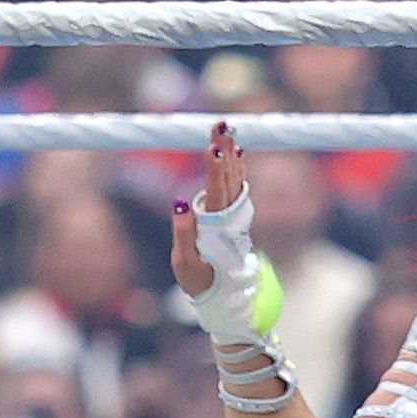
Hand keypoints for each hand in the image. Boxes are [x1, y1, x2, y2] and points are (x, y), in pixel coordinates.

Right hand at [167, 121, 246, 297]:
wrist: (225, 294)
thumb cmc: (201, 280)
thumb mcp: (186, 263)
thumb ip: (183, 233)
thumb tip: (178, 201)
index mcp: (215, 226)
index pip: (217, 191)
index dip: (215, 169)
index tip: (213, 147)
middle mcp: (229, 216)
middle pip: (229, 176)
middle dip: (224, 149)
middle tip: (220, 123)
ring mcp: (234, 215)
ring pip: (235, 178)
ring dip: (231, 153)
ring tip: (226, 130)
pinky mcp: (233, 215)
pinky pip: (238, 186)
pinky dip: (238, 167)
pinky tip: (237, 151)